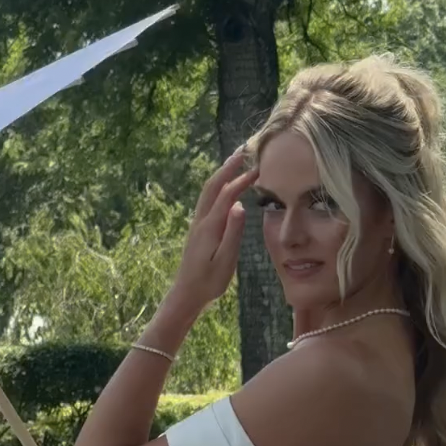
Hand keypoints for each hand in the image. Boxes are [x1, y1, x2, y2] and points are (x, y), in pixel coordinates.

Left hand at [171, 147, 257, 308]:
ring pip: (208, 191)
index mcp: (210, 227)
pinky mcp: (198, 229)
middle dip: (228, 167)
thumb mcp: (225, 261)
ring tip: (234, 162)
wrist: (186, 294)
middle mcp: (201, 221)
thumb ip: (232, 233)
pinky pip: (207, 200)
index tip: (259, 169)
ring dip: (221, 174)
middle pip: (213, 186)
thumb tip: (239, 206)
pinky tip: (225, 187)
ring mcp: (197, 224)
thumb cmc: (208, 282)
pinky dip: (217, 187)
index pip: (228, 195)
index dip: (242, 179)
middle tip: (243, 151)